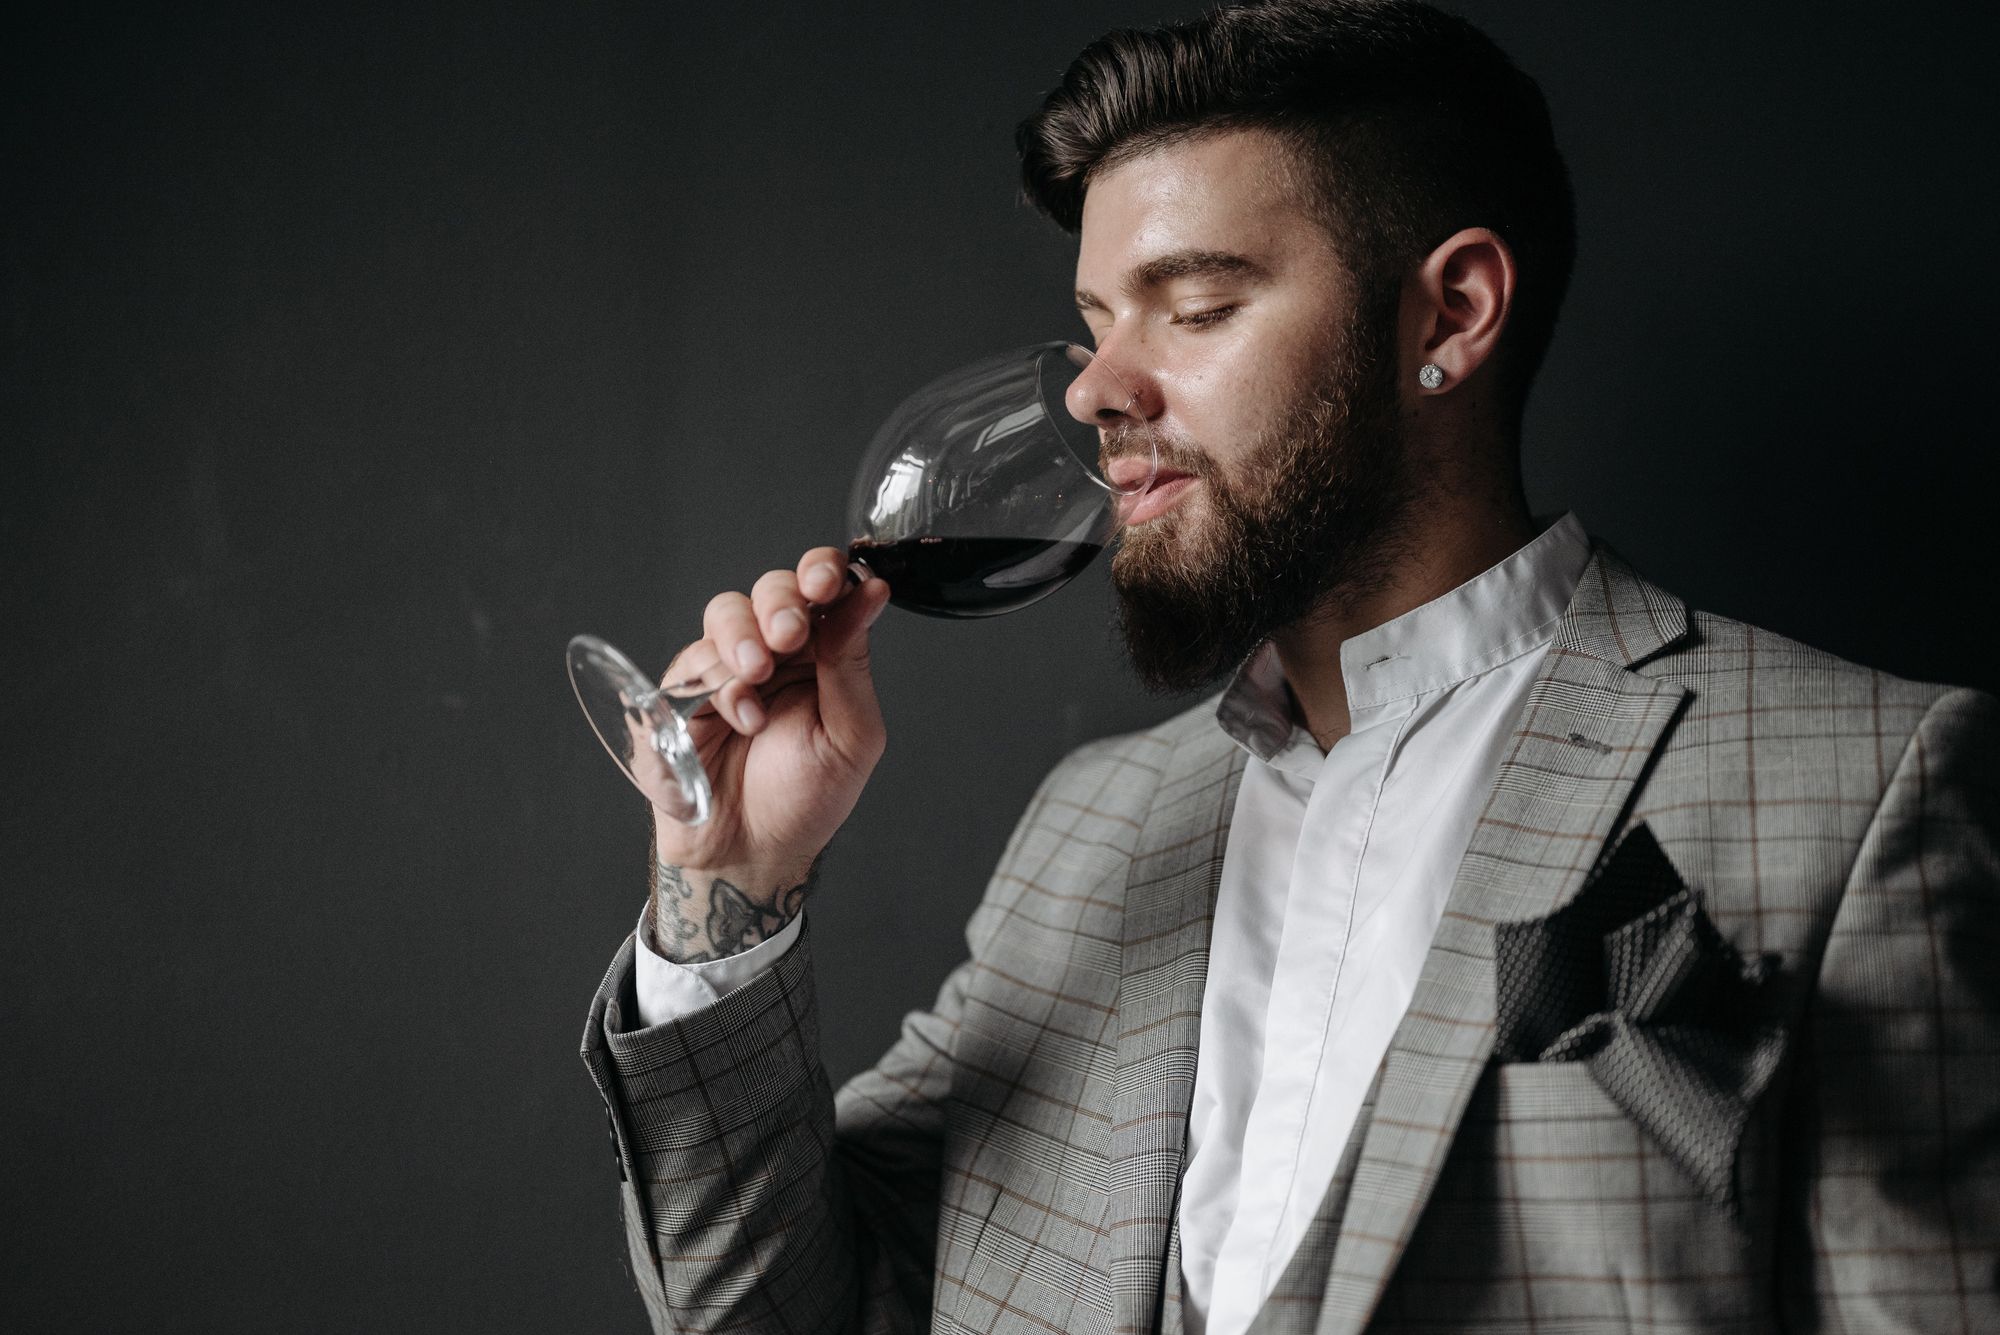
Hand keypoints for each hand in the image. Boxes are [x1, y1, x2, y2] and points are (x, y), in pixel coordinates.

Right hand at [642, 546, 892, 950]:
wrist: (751, 853)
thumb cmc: (806, 800)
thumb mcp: (851, 735)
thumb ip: (852, 662)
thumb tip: (871, 593)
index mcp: (823, 655)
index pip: (824, 589)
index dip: (823, 571)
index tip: (826, 580)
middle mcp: (776, 653)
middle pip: (772, 589)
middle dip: (780, 603)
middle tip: (788, 635)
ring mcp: (726, 669)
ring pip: (726, 612)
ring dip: (743, 635)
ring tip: (757, 676)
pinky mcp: (682, 693)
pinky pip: (691, 661)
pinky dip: (718, 683)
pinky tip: (741, 719)